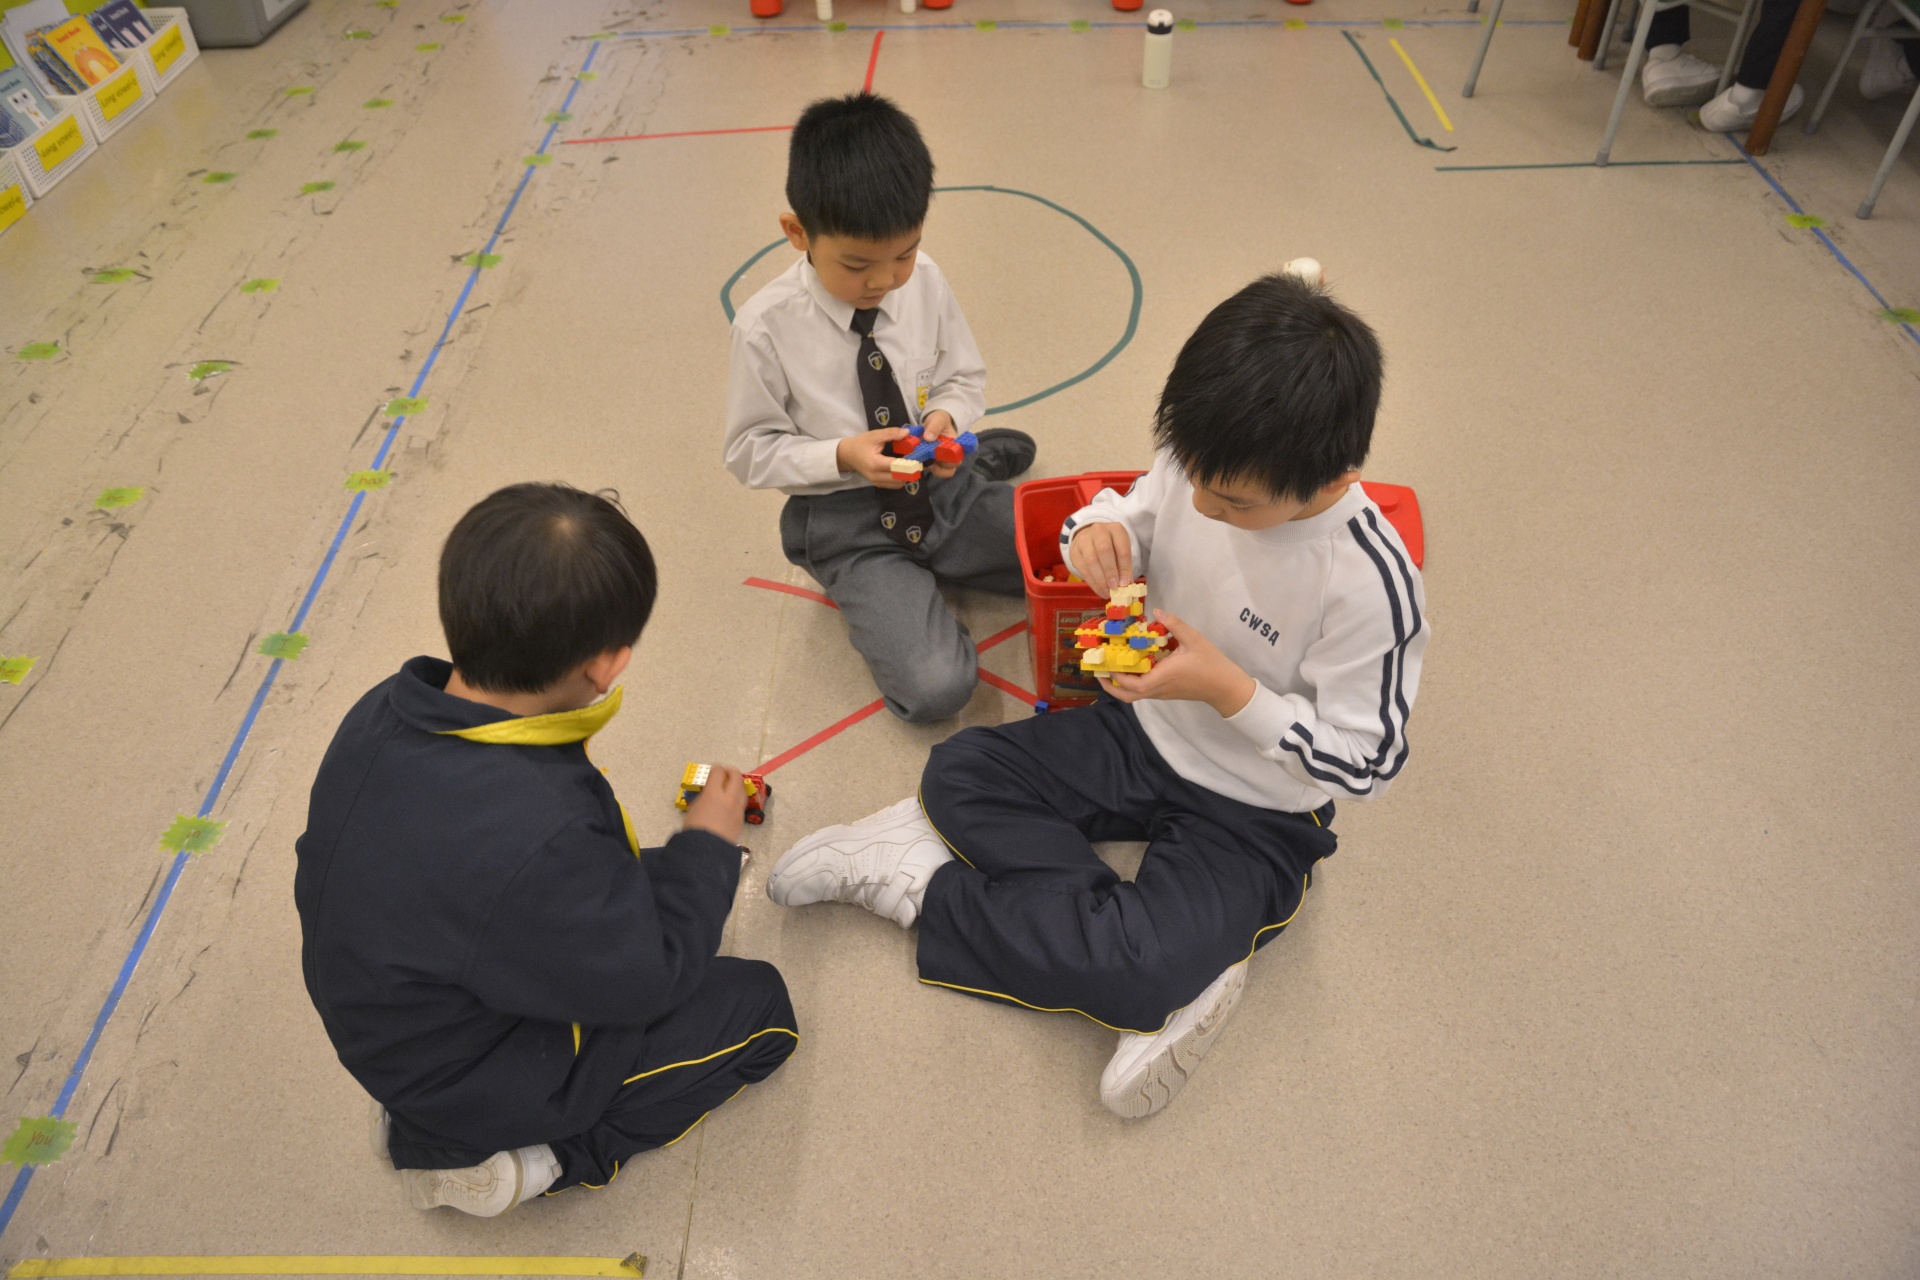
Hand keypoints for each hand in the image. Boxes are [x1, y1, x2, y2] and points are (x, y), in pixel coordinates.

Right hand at [683, 764, 747, 843]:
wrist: (707, 850)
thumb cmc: (694, 830)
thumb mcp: (693, 810)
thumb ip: (703, 799)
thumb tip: (709, 795)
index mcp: (713, 793)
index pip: (718, 773)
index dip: (716, 768)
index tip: (715, 769)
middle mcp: (728, 798)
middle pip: (736, 778)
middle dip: (732, 772)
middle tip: (728, 771)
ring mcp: (737, 809)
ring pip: (742, 791)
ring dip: (738, 785)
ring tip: (733, 786)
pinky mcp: (741, 820)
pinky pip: (741, 806)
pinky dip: (737, 801)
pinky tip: (732, 804)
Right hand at [836, 428, 914, 488]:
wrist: (847, 455)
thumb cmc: (860, 444)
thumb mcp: (875, 435)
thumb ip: (891, 434)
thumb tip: (907, 433)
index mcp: (875, 463)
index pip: (897, 466)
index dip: (909, 463)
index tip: (918, 456)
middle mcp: (876, 476)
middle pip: (900, 478)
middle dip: (911, 470)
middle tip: (918, 460)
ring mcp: (877, 482)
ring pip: (899, 484)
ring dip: (907, 476)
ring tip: (911, 465)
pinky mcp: (878, 484)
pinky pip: (894, 485)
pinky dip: (902, 479)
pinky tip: (904, 470)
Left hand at [921, 410, 959, 479]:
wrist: (932, 421)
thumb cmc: (940, 420)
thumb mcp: (938, 419)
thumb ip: (935, 427)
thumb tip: (929, 438)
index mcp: (955, 447)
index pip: (956, 461)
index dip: (949, 462)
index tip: (938, 454)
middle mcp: (949, 456)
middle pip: (948, 471)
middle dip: (937, 468)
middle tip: (927, 459)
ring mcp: (939, 460)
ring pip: (937, 472)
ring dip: (928, 467)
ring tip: (920, 458)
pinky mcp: (929, 461)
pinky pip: (926, 467)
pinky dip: (919, 464)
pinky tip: (914, 457)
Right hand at [1068, 523, 1132, 593]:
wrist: (1090, 537)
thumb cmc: (1111, 547)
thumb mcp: (1120, 551)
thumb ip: (1124, 567)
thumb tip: (1126, 586)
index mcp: (1116, 529)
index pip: (1122, 548)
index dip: (1124, 567)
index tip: (1125, 583)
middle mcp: (1099, 531)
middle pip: (1104, 551)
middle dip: (1110, 571)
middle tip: (1114, 587)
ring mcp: (1084, 540)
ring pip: (1091, 560)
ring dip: (1100, 579)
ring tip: (1106, 592)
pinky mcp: (1074, 551)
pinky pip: (1082, 568)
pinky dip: (1092, 581)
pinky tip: (1099, 590)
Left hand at [1103, 611, 1256, 717]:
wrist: (1226, 687)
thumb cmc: (1211, 663)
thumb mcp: (1194, 639)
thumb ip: (1174, 624)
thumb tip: (1156, 611)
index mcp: (1163, 676)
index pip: (1133, 684)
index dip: (1116, 676)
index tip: (1106, 662)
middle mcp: (1159, 688)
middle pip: (1127, 696)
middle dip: (1110, 686)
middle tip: (1099, 671)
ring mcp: (1162, 693)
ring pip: (1134, 695)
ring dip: (1119, 685)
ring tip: (1110, 667)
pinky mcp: (1166, 693)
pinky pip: (1143, 691)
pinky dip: (1132, 683)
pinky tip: (1131, 667)